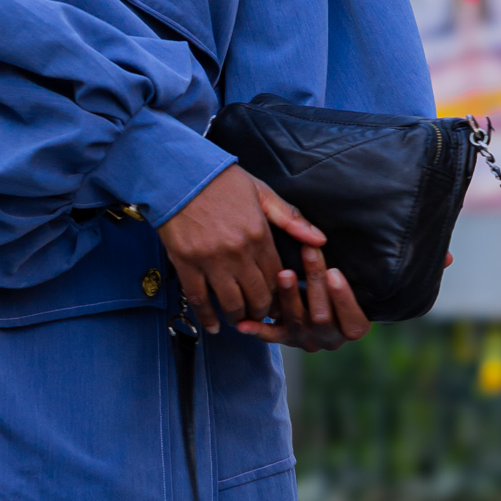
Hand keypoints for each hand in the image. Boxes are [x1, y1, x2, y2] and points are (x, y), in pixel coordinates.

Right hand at [157, 166, 369, 348]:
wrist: (180, 175)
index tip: (278, 301)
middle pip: (257, 296)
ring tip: (239, 318)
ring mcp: (210, 260)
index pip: (276, 277)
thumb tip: (319, 239)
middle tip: (260, 313)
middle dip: (261, 310)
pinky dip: (207, 316)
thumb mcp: (262, 193)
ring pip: (230, 303)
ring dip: (237, 316)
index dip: (279, 295)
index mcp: (259, 235)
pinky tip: (213, 326)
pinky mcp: (186, 264)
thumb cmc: (222, 181)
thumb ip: (291, 218)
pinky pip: (198, 299)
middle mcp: (237, 253)